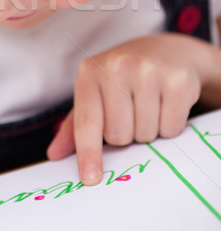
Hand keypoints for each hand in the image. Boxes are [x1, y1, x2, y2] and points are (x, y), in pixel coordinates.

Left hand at [47, 34, 216, 185]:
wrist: (166, 51)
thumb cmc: (123, 78)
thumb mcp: (95, 93)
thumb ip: (75, 126)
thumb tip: (54, 154)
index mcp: (90, 71)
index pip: (87, 122)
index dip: (88, 153)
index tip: (90, 179)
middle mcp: (117, 66)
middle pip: (118, 135)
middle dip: (125, 135)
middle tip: (130, 113)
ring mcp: (148, 71)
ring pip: (145, 134)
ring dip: (147, 131)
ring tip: (148, 106)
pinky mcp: (177, 81)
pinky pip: (170, 128)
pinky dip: (168, 127)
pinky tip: (165, 104)